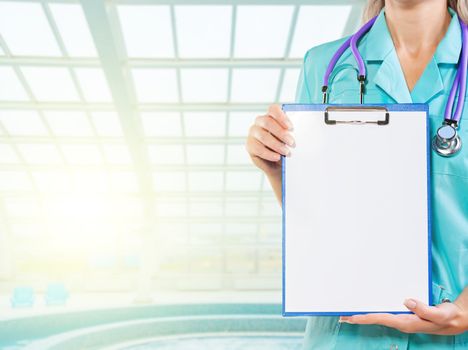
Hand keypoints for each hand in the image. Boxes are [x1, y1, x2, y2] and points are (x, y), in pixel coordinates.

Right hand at [245, 104, 294, 176]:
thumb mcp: (290, 139)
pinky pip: (258, 148)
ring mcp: (253, 133)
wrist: (277, 164)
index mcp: (272, 116)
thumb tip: (294, 135)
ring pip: (263, 136)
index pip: (273, 109)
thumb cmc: (285, 147)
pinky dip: (269, 154)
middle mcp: (260, 122)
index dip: (281, 117)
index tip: (291, 128)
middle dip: (281, 133)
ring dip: (277, 145)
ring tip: (287, 152)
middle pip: (267, 122)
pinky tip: (277, 157)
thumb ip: (291, 134)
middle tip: (292, 143)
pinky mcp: (249, 145)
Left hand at [339, 295, 467, 334]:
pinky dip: (373, 310)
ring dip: (363, 315)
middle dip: (358, 318)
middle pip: (375, 319)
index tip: (351, 316)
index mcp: (406, 323)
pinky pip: (384, 312)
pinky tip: (367, 308)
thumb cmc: (447, 317)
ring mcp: (401, 319)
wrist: (454, 320)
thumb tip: (406, 301)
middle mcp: (401, 322)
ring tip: (347, 313)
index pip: (381, 319)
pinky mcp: (403, 314)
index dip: (365, 317)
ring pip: (378, 316)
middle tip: (341, 316)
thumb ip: (424, 309)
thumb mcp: (439, 314)